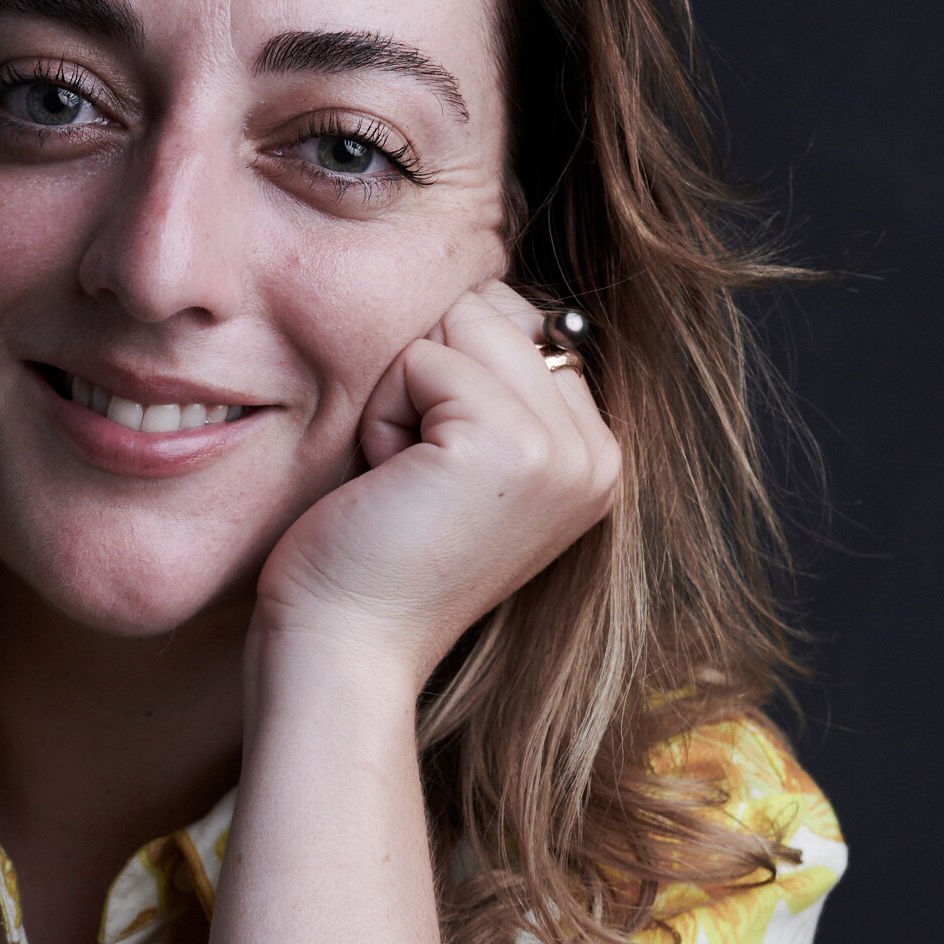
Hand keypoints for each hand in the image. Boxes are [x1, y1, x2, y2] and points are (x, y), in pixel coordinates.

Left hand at [256, 278, 620, 690]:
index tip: (432, 478)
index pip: (520, 324)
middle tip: (410, 479)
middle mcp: (598, 454)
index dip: (445, 381)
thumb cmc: (372, 557)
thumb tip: (488, 294)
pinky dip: (382, 414)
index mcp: (595, 456)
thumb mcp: (456, 459)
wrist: (345, 649)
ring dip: (401, 395)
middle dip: (425, 378)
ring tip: (401, 479)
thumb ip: (494, 384)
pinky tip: (388, 483)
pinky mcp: (511, 446)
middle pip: (493, 309)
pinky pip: (423, 357)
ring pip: (460, 322)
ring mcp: (562, 451)